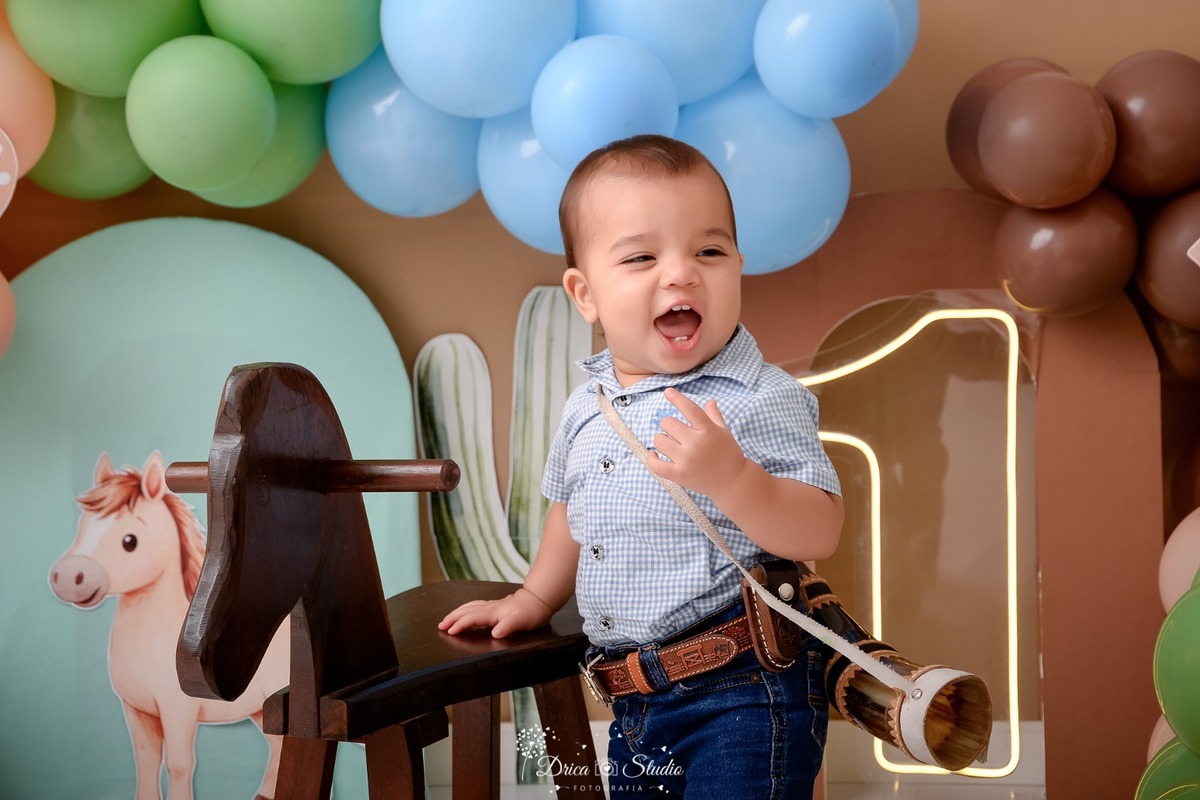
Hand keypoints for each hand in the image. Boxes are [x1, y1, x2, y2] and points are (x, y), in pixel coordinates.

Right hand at [437, 587, 552, 638]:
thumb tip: (496, 632)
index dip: (460, 624)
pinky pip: (475, 606)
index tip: (449, 631)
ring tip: (447, 619)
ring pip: (469, 607)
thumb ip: (508, 626)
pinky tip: (465, 611)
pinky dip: (465, 609)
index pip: (472, 618)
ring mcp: (492, 605)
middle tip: (440, 626)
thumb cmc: (531, 613)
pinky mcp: (495, 606)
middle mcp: (490, 608)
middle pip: (467, 611)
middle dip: (452, 618)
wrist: (539, 600)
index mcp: (494, 613)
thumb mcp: (522, 622)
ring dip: (457, 612)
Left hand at [644, 387, 747, 499]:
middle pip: (668, 423)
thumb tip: (710, 401)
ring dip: (661, 440)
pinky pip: (656, 465)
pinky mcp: (679, 475)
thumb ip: (714, 416)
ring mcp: (686, 460)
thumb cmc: (728, 454)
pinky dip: (652, 458)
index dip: (677, 398)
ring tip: (669, 444)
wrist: (733, 482)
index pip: (689, 409)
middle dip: (669, 424)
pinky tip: (655, 455)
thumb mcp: (724, 432)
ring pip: (659, 440)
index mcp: (708, 430)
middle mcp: (696, 443)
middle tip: (675, 432)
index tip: (668, 392)